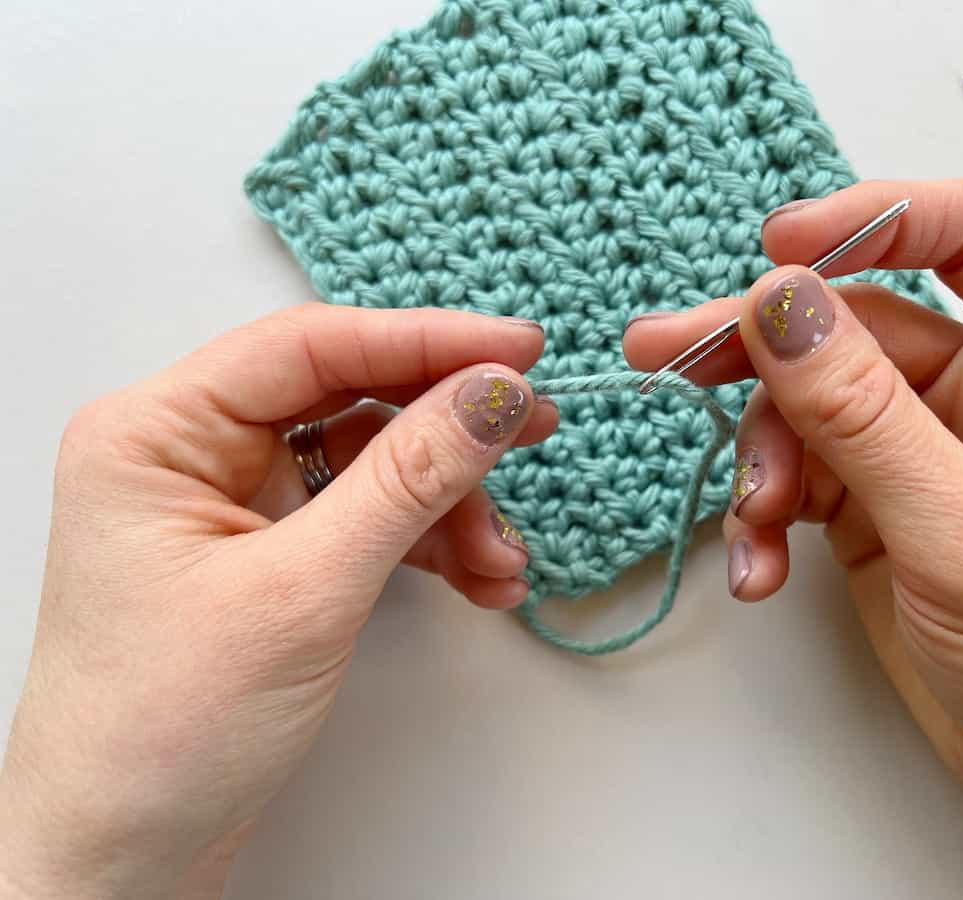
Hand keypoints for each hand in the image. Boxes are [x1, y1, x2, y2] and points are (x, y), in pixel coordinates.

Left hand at [0, 306, 555, 898]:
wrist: (124, 858)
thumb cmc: (166, 730)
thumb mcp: (305, 591)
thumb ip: (408, 481)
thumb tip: (491, 395)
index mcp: (156, 431)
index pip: (310, 347)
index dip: (425, 340)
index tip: (519, 349)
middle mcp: (188, 452)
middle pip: (346, 400)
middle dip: (444, 429)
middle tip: (534, 429)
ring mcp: (229, 504)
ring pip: (367, 464)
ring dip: (448, 505)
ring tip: (502, 559)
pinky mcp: (266, 554)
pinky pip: (363, 518)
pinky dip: (426, 544)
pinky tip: (477, 579)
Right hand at [625, 179, 962, 897]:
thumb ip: (862, 416)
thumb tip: (778, 305)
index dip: (878, 222)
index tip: (780, 247)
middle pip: (857, 322)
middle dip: (761, 345)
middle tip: (664, 351)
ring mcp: (921, 447)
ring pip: (808, 403)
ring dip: (760, 457)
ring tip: (748, 522)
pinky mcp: (872, 504)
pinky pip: (794, 475)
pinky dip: (763, 515)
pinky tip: (758, 568)